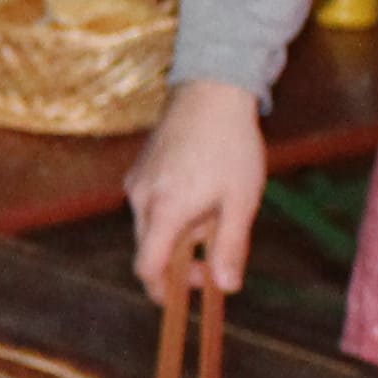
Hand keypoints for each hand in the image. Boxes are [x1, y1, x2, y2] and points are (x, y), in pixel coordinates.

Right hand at [127, 78, 269, 302]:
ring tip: (214, 207)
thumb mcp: (241, 200)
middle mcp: (140, 197)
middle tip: (218, 241)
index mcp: (164, 210)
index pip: (147, 269)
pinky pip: (150, 204)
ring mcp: (136, 180)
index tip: (197, 285)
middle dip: (180, 258)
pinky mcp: (139, 167)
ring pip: (150, 227)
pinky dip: (171, 211)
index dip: (166, 290)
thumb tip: (226, 287)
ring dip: (178, 232)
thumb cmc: (231, 144)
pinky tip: (201, 188)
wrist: (212, 87)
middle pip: (148, 250)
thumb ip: (231, 247)